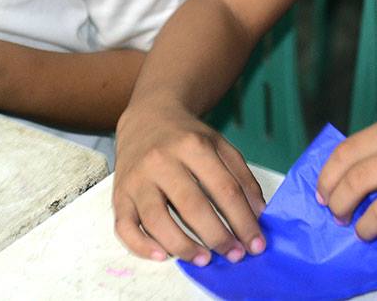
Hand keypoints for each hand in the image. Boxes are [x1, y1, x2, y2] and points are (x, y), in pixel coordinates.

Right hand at [112, 99, 266, 265]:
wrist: (146, 117)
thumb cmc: (186, 137)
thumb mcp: (219, 145)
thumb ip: (241, 177)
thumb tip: (256, 215)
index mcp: (192, 145)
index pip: (224, 189)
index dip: (243, 220)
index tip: (256, 243)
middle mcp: (161, 160)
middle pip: (192, 206)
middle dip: (218, 237)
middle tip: (235, 255)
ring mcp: (137, 178)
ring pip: (156, 219)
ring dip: (183, 246)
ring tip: (205, 259)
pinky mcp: (119, 194)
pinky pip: (124, 226)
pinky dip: (141, 246)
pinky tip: (163, 256)